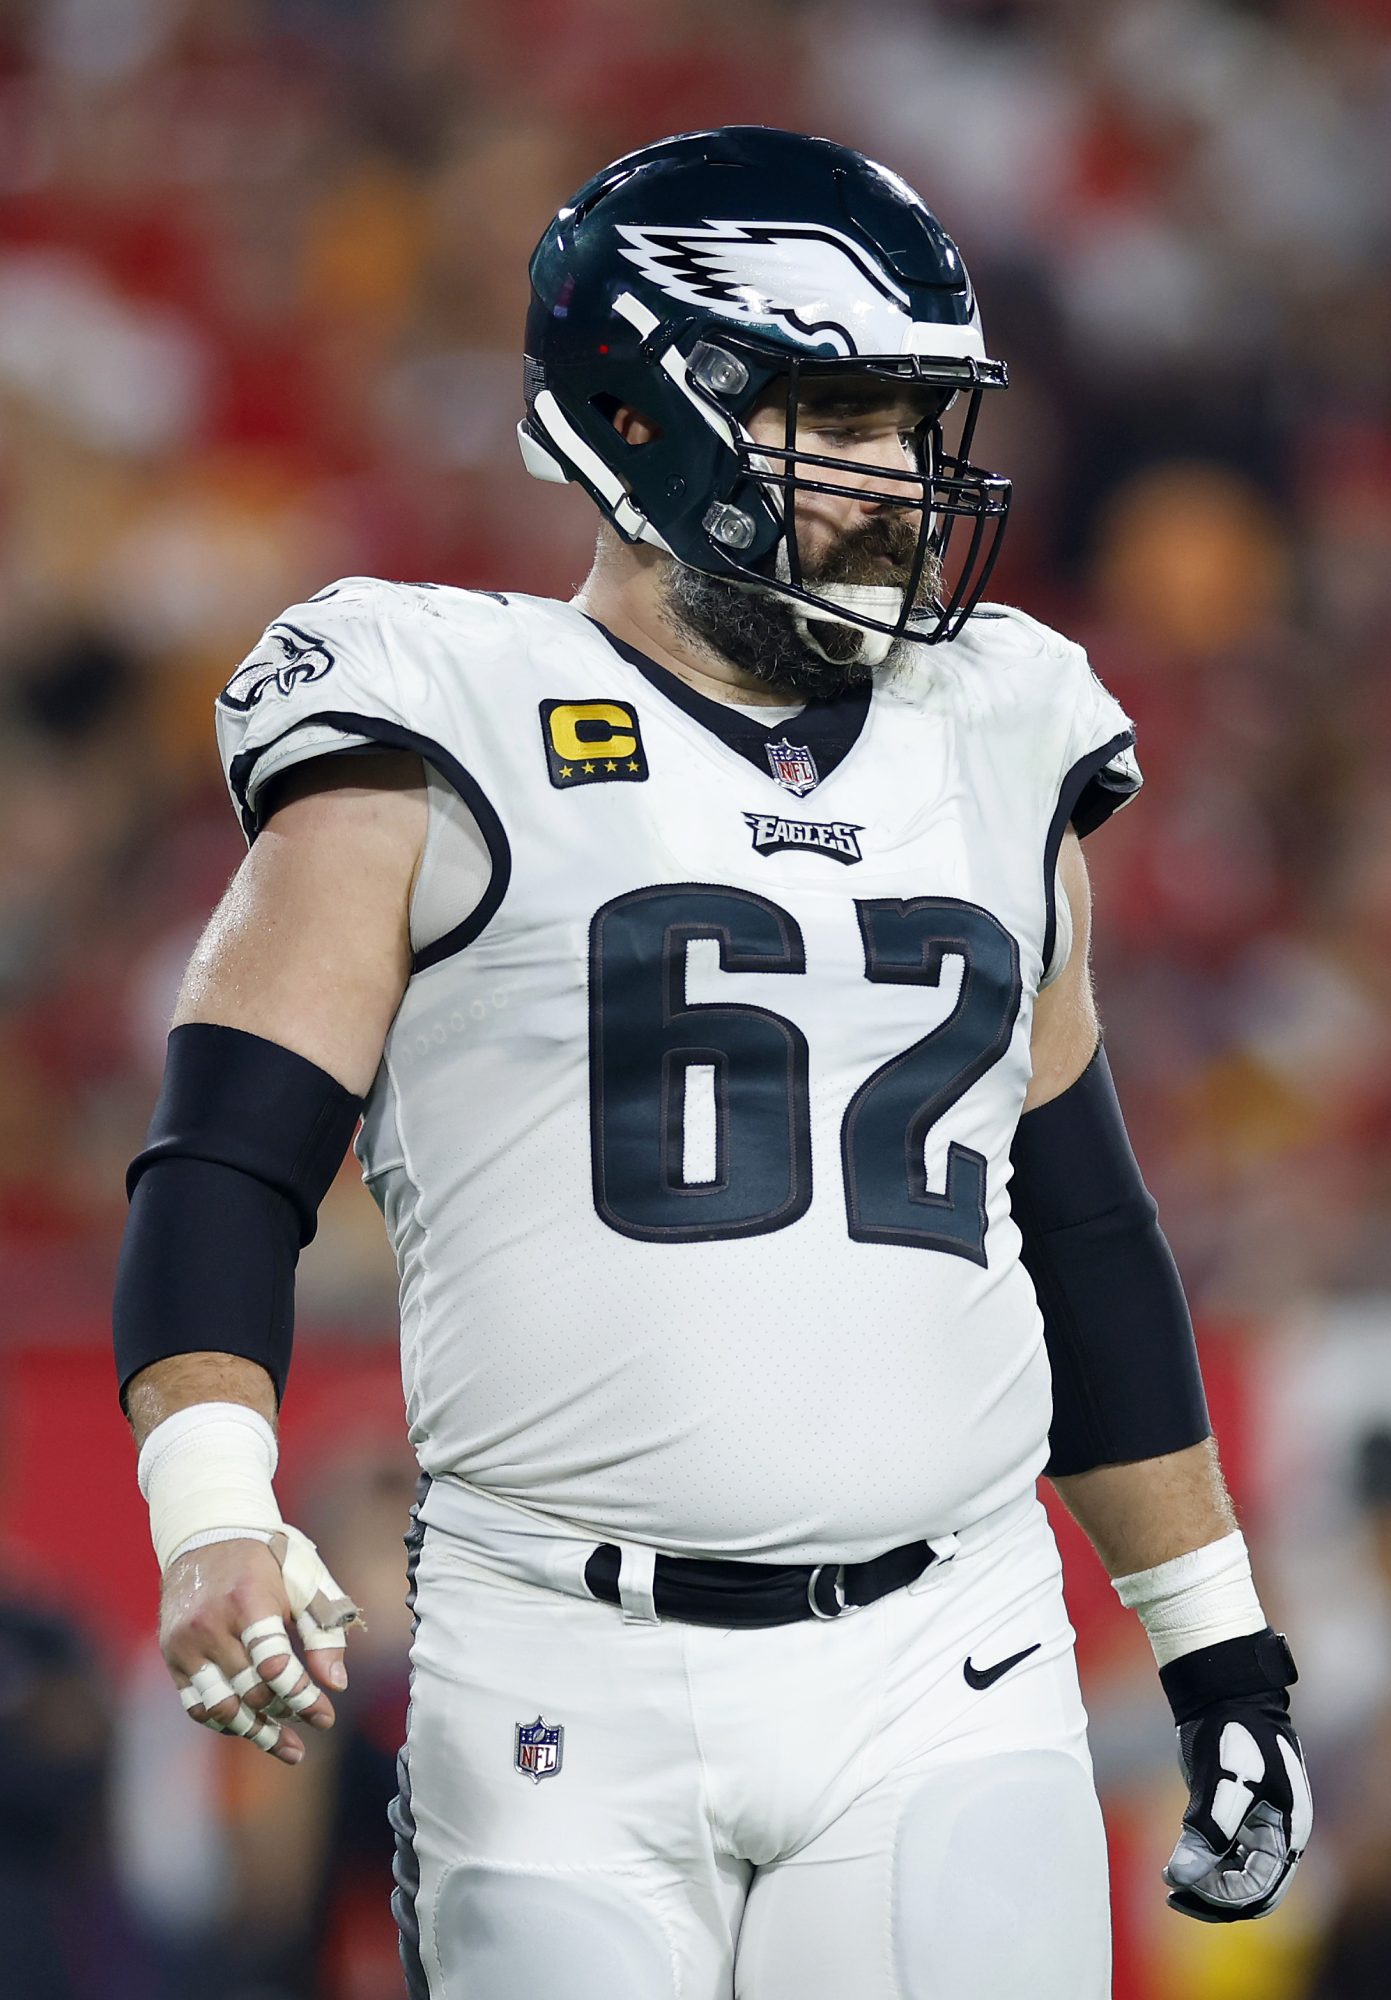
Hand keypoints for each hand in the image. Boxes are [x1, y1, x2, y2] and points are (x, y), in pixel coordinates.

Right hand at [160, 1531, 358, 1765]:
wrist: (206, 1536)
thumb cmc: (267, 1558)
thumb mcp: (304, 1579)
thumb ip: (322, 1629)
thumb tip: (336, 1684)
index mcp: (248, 1599)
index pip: (274, 1665)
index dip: (303, 1698)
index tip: (326, 1717)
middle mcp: (210, 1624)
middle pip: (250, 1690)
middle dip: (287, 1713)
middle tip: (314, 1720)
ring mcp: (186, 1643)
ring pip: (221, 1708)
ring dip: (256, 1732)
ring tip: (289, 1747)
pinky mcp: (172, 1656)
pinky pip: (197, 1705)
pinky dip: (227, 1723)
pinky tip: (254, 1729)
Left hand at [1161, 1633, 1312, 1922]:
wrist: (1224, 1690)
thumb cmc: (1234, 1731)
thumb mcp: (1224, 1782)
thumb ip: (1208, 1831)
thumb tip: (1180, 1877)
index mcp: (1285, 1832)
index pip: (1261, 1888)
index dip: (1223, 1896)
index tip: (1185, 1888)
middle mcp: (1275, 1836)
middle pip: (1250, 1890)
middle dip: (1214, 1899)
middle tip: (1174, 1897)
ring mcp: (1254, 1826)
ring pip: (1234, 1875)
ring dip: (1205, 1885)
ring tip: (1170, 1886)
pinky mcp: (1231, 1814)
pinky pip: (1221, 1854)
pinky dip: (1202, 1865)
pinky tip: (1176, 1866)